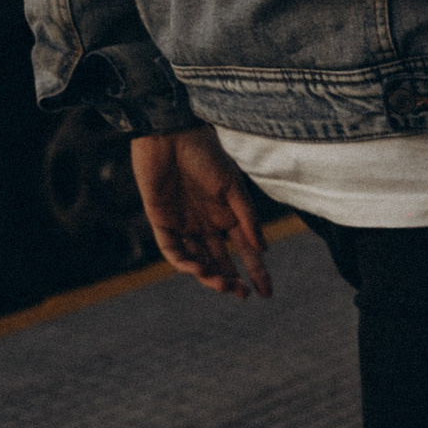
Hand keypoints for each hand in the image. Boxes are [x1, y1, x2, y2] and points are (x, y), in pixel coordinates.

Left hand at [131, 125, 271, 298]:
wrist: (169, 132)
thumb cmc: (204, 153)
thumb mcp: (232, 186)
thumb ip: (247, 218)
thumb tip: (263, 249)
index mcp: (228, 216)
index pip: (245, 251)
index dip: (256, 272)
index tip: (267, 293)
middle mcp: (207, 224)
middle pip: (221, 261)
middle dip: (231, 280)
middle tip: (242, 294)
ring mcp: (184, 223)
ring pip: (197, 259)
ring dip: (209, 275)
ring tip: (222, 284)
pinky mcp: (161, 219)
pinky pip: (172, 248)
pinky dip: (184, 261)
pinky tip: (197, 269)